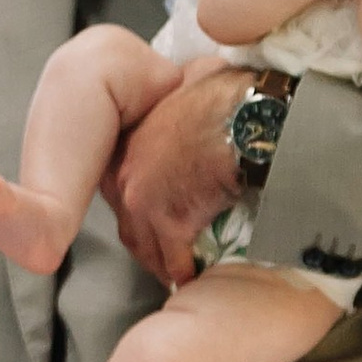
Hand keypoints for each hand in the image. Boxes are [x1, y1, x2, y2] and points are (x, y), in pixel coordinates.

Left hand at [105, 57, 243, 286]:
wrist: (242, 117)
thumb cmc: (225, 95)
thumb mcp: (191, 86)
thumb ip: (182, 97)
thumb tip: (198, 82)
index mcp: (127, 143)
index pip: (120, 186)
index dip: (138, 205)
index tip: (151, 218)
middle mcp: (124, 175)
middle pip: (128, 222)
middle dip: (146, 240)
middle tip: (162, 254)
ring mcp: (143, 202)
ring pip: (146, 247)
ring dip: (160, 262)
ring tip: (176, 273)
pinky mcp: (170, 223)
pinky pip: (174, 260)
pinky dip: (183, 272)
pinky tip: (192, 278)